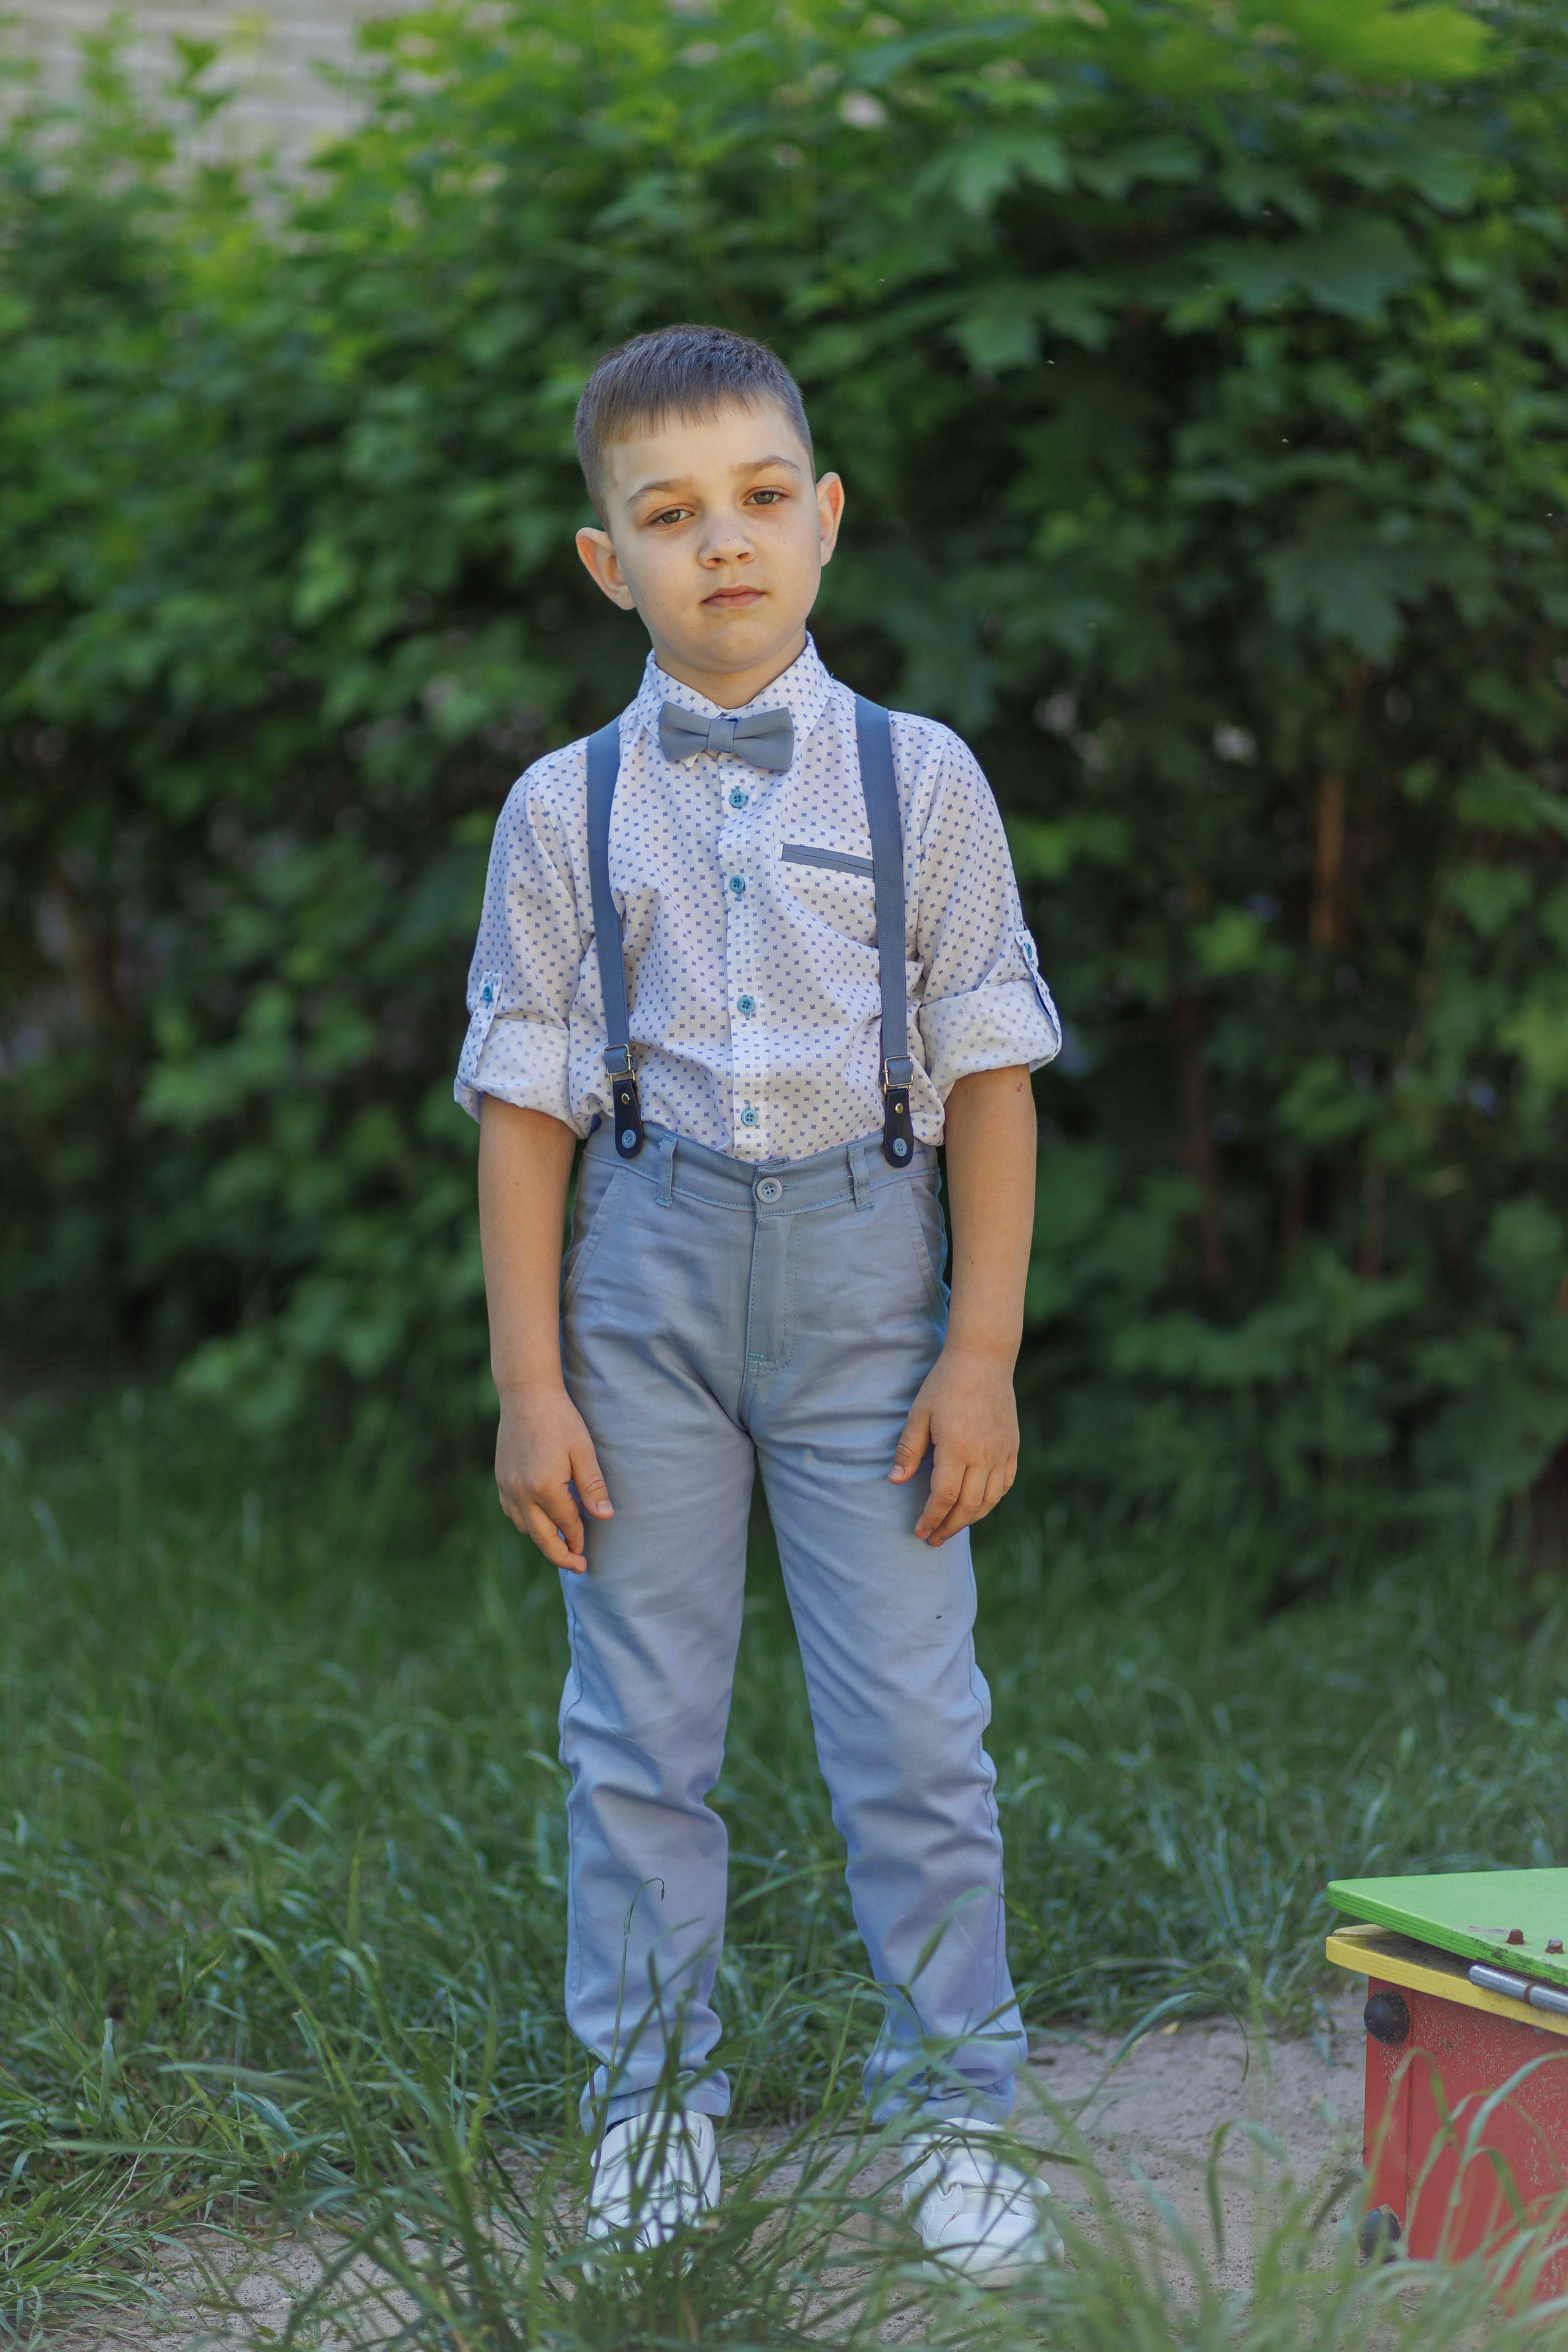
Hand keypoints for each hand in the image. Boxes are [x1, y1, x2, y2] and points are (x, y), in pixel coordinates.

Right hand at [494, 1384, 611, 1572]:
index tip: (587, 1552)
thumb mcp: (583, 1451)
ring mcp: (507, 1487)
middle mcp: (521, 1492)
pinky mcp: (500, 1480)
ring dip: (543, 1539)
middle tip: (577, 1566)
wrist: (526, 1395)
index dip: (578, 1540)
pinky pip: (511, 1513)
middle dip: (560, 1555)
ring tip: (561, 1543)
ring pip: (525, 1527)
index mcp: (544, 1487)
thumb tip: (606, 1517)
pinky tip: (540, 1521)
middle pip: (541, 1537)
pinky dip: (526, 1523)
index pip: (565, 1524)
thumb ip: (593, 1487)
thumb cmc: (560, 1420)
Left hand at [889, 1346, 1018, 1545]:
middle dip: (949, 1526)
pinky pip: (1005, 1484)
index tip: (920, 1531)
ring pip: (990, 1500)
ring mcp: (1001, 1452)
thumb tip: (894, 1481)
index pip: (943, 1497)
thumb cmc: (945, 1384)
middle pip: (968, 1506)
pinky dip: (991, 1501)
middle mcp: (983, 1455)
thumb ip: (908, 1450)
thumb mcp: (919, 1414)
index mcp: (957, 1448)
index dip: (931, 1518)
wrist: (983, 1359)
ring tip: (953, 1527)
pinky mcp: (1012, 1447)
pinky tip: (978, 1505)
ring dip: (970, 1519)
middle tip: (934, 1539)